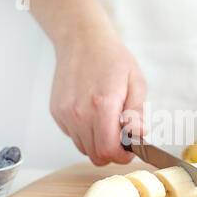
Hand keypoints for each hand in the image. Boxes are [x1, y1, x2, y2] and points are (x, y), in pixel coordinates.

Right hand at [50, 27, 146, 165]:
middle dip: (112, 152)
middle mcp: (79, 112)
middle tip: (121, 137)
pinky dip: (85, 133)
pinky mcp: (57, 113)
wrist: (81, 40)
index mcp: (102, 105)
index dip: (122, 156)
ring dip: (98, 143)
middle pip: (95, 155)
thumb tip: (139, 134)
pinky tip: (92, 114)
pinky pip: (73, 136)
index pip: (108, 150)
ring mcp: (65, 113)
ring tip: (107, 123)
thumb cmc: (111, 58)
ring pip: (83, 148)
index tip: (130, 150)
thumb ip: (137, 112)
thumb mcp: (136, 82)